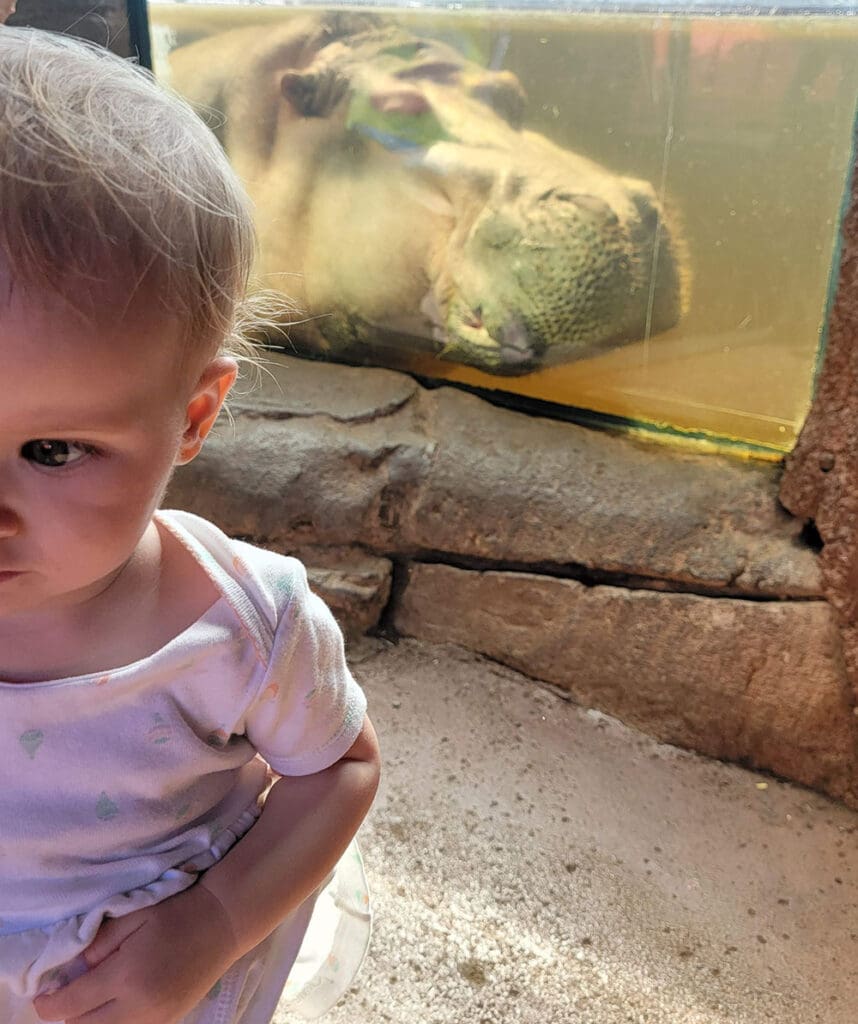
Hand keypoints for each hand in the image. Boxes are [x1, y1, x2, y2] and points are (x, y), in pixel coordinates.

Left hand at [33, 885, 237, 1023]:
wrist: (223, 921)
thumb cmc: (177, 911)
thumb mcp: (135, 915)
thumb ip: (100, 942)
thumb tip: (75, 968)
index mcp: (127, 975)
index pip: (73, 1004)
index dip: (50, 1005)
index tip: (42, 999)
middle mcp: (139, 1005)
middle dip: (68, 1016)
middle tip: (63, 999)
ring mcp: (157, 1018)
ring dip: (91, 1023)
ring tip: (89, 1002)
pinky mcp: (169, 1021)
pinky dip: (116, 1023)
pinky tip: (116, 1006)